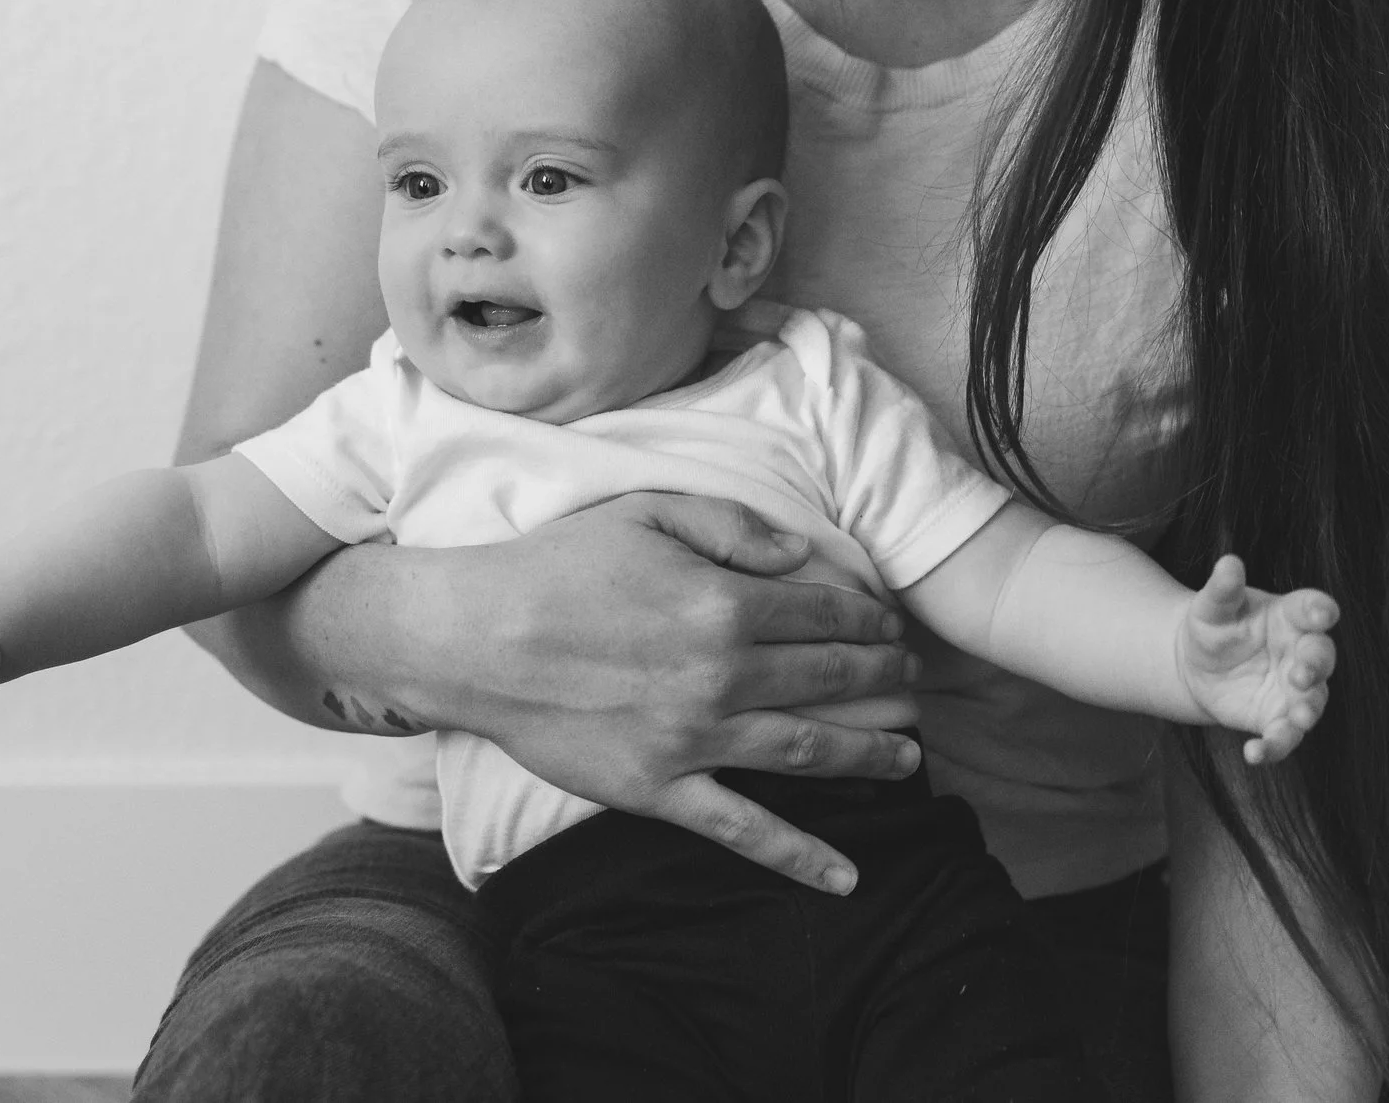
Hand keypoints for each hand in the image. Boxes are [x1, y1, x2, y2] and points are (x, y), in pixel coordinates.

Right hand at [445, 492, 918, 895]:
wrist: (476, 639)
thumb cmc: (557, 566)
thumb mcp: (646, 510)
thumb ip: (732, 526)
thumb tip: (800, 556)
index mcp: (724, 604)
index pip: (823, 614)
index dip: (866, 618)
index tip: (889, 624)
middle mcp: (721, 676)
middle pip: (829, 679)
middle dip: (883, 677)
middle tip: (912, 678)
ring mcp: (694, 740)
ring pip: (808, 751)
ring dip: (870, 755)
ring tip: (911, 756)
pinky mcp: (659, 789)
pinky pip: (743, 830)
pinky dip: (800, 858)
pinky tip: (847, 878)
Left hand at [1175, 556, 1338, 765]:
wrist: (1195, 664)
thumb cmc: (1214, 625)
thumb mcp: (1212, 606)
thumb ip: (1223, 588)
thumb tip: (1228, 563)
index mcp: (1290, 616)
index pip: (1312, 609)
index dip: (1320, 610)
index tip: (1324, 612)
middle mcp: (1301, 653)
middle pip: (1321, 658)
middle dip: (1315, 665)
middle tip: (1301, 672)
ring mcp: (1293, 689)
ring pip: (1312, 702)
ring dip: (1307, 710)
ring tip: (1297, 718)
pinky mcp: (1277, 719)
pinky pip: (1284, 737)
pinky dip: (1273, 747)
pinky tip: (1254, 753)